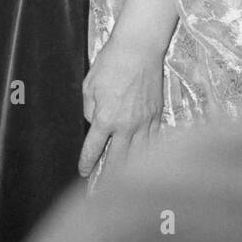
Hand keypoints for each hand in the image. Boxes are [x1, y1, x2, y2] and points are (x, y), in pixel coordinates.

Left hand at [78, 35, 164, 184]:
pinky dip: (148, 156)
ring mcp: (145, 123)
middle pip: (117, 161)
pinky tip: (146, 165)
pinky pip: (153, 143)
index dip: (87, 163)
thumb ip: (90, 109)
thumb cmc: (111, 63)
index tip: (84, 173)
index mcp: (105, 118)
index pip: (93, 149)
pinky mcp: (157, 117)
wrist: (139, 49)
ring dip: (130, 172)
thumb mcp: (89, 85)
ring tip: (125, 187)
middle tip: (102, 192)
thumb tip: (95, 124)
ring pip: (138, 157)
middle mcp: (126, 126)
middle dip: (108, 179)